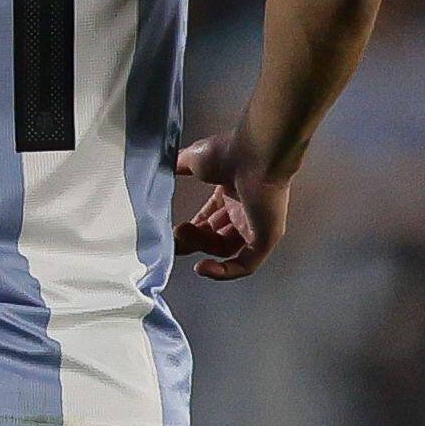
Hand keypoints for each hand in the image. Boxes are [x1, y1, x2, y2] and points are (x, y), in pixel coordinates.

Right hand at [173, 130, 290, 279]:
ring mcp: (256, 227)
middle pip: (214, 236)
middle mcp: (244, 211)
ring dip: (200, 246)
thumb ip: (177, 166)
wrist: (256, 155)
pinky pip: (245, 265)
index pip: (208, 219)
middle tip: (171, 238)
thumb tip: (158, 168)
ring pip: (224, 249)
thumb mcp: (193, 159)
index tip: (169, 231)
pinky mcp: (266, 239)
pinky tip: (202, 268)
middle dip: (191, 239)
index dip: (189, 228)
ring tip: (180, 235)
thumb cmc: (230, 153)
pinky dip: (224, 272)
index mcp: (230, 194)